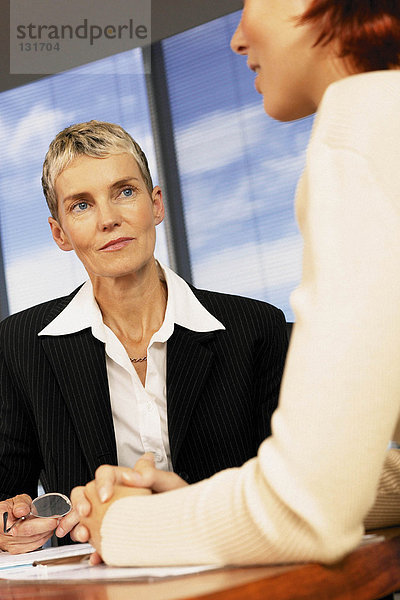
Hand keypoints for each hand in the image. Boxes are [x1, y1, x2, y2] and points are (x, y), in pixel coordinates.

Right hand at [0, 495, 56, 553]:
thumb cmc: (9, 509)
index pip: (21, 526)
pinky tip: (48, 531)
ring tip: (55, 523)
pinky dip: (42, 539)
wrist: (3, 517)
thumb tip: (23, 510)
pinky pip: (32, 547)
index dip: (40, 524)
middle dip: (47, 527)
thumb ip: (20, 504)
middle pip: (29, 535)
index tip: (53, 519)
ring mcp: (10, 545)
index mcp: (2, 522)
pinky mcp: (16, 550)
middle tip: (59, 519)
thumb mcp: (14, 501)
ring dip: (46, 533)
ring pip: (32, 542)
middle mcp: (5, 536)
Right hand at [70, 453, 187, 562]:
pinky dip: (94, 549)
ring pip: (84, 516)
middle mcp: (114, 496)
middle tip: (85, 513)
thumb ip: (151, 474)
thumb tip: (131, 475)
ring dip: (78, 524)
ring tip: (83, 534)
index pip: (106, 473)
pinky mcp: (113, 535)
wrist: (186, 522)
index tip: (105, 496)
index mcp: (126, 480)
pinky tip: (97, 555)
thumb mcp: (168, 483)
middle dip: (79, 502)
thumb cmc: (178, 498)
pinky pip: (98, 541)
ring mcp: (111, 515)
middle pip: (87, 492)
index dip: (101, 482)